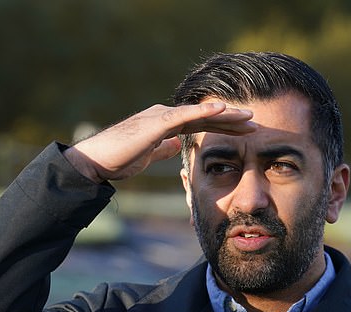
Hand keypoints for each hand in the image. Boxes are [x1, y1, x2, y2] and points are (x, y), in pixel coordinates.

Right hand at [64, 103, 255, 181]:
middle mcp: (166, 116)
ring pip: (199, 114)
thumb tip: (177, 144)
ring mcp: (161, 117)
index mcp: (166, 125)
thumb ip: (163, 147)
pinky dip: (203, 112)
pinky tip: (221, 110)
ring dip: (225, 115)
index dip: (223, 127)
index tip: (244, 132)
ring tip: (248, 117)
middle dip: (231, 120)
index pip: (201, 125)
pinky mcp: (155, 122)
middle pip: (205, 118)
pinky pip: (183, 115)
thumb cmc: (118, 159)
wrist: (95, 162)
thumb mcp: (148, 155)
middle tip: (255, 123)